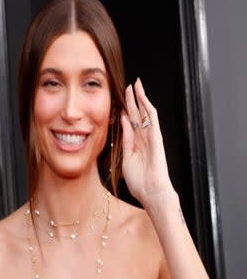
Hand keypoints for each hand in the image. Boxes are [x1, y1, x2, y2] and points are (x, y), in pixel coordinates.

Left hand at [120, 78, 174, 206]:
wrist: (151, 193)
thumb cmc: (140, 181)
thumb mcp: (126, 158)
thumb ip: (126, 140)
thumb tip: (123, 122)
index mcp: (137, 143)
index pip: (132, 122)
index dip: (127, 109)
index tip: (121, 99)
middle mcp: (145, 138)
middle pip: (139, 114)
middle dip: (134, 99)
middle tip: (128, 85)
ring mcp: (152, 138)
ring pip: (146, 113)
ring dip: (141, 99)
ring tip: (136, 85)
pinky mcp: (156, 140)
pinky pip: (153, 122)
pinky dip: (148, 109)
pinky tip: (143, 99)